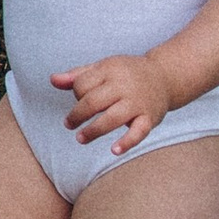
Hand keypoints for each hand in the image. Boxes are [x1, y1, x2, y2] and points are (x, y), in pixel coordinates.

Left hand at [52, 52, 173, 152]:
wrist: (165, 76)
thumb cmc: (127, 74)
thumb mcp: (103, 68)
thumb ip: (77, 75)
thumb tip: (53, 80)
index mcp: (110, 70)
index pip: (83, 85)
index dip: (76, 95)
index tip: (80, 101)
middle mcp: (124, 85)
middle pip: (93, 102)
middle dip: (77, 115)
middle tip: (69, 124)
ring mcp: (138, 102)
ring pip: (112, 118)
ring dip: (93, 130)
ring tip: (80, 138)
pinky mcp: (149, 117)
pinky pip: (139, 132)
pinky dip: (127, 142)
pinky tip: (114, 150)